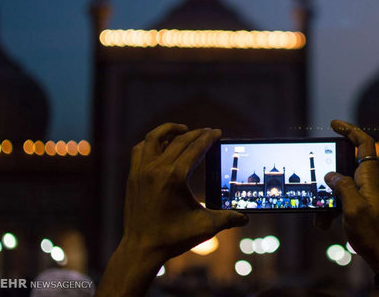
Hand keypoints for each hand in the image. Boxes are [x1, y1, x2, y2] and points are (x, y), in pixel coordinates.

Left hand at [123, 123, 247, 260]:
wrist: (141, 249)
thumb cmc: (173, 238)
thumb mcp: (204, 227)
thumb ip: (227, 219)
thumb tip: (245, 218)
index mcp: (175, 177)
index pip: (195, 148)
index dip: (208, 138)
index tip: (217, 132)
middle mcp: (156, 169)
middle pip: (179, 140)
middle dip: (196, 134)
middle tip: (208, 132)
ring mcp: (141, 171)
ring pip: (154, 138)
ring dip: (170, 130)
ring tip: (183, 129)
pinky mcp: (133, 176)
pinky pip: (140, 150)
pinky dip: (151, 142)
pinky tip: (161, 145)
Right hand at [322, 120, 378, 272]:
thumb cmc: (373, 234)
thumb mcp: (353, 209)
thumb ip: (342, 187)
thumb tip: (331, 175)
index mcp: (370, 177)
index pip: (364, 143)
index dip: (350, 130)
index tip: (334, 124)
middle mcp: (367, 181)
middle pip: (347, 162)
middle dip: (328, 168)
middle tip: (314, 169)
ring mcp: (363, 193)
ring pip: (339, 185)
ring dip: (326, 197)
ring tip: (318, 216)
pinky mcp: (359, 205)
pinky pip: (339, 200)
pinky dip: (329, 209)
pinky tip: (322, 223)